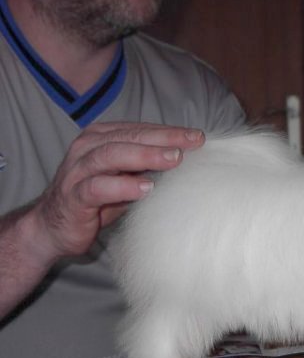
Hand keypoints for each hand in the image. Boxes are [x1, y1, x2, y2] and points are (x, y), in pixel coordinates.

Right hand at [30, 122, 204, 259]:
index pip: (140, 130)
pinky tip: (145, 189)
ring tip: (173, 160)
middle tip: (192, 142)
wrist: (52, 228)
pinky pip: (97, 187)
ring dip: (145, 156)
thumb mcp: (125, 178)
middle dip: (164, 138)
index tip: (197, 137)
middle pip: (130, 137)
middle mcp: (88, 148)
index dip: (169, 132)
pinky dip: (122, 186)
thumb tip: (187, 160)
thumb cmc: (95, 199)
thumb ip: (147, 167)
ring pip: (112, 155)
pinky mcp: (73, 196)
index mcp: (101, 138)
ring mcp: (78, 171)